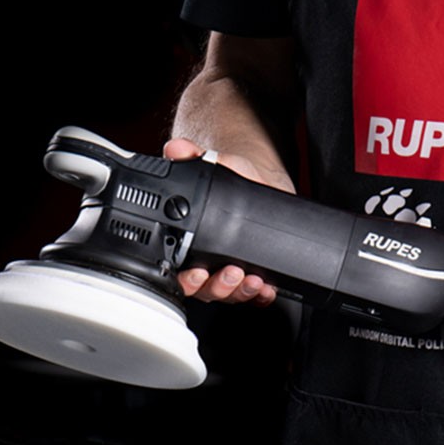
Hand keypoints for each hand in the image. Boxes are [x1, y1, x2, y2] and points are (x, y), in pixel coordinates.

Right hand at [163, 138, 291, 305]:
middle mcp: (208, 265)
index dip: (186, 280)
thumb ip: (193, 156)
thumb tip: (176, 149)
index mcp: (189, 247)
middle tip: (230, 273)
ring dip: (241, 291)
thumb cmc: (233, 178)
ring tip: (252, 278)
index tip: (196, 272)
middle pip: (207, 290)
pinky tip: (268, 288)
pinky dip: (263, 295)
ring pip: (232, 294)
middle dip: (218, 286)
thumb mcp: (214, 165)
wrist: (261, 182)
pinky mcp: (257, 274)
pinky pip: (258, 295)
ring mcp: (233, 273)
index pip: (180, 274)